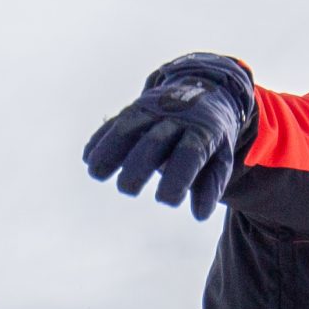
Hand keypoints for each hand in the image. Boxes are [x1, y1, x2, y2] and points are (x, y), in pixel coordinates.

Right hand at [82, 54, 250, 220]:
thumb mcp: (220, 158)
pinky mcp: (137, 108)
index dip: (177, 177)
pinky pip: (116, 121)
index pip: (189, 154)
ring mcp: (154, 110)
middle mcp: (176, 118)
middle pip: (154, 141)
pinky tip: (88, 158)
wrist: (207, 93)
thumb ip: (211, 185)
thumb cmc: (213, 138)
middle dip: (138, 165)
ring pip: (129, 126)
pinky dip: (101, 139)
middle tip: (127, 189)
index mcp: (202, 132)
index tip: (165, 200)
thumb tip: (199, 215)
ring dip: (110, 148)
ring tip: (95, 172)